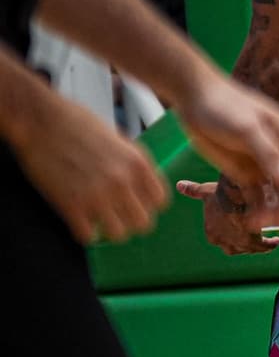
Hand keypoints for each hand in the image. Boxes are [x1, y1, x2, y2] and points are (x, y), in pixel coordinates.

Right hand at [13, 90, 166, 242]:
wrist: (40, 120)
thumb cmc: (75, 123)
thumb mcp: (118, 138)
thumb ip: (131, 163)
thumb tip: (140, 183)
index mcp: (137, 163)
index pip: (160, 201)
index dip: (148, 206)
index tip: (137, 205)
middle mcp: (122, 181)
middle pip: (143, 223)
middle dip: (131, 221)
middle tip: (118, 216)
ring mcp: (97, 195)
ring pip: (119, 235)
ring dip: (109, 230)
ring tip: (99, 221)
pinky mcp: (70, 205)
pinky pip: (87, 236)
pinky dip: (84, 233)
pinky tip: (79, 221)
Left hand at [172, 69, 278, 229]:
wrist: (195, 98)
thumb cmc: (224, 106)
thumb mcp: (247, 128)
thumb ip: (270, 154)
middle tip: (272, 222)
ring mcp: (267, 164)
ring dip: (274, 212)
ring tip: (254, 222)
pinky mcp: (248, 173)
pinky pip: (260, 197)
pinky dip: (258, 210)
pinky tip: (248, 220)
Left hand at [175, 178, 278, 253]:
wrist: (235, 200)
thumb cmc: (220, 195)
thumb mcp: (205, 191)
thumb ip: (193, 191)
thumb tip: (179, 184)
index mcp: (211, 233)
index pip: (221, 237)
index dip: (230, 232)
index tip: (239, 227)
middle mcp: (222, 242)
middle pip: (235, 246)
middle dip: (244, 241)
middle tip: (254, 235)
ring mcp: (238, 245)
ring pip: (250, 247)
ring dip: (259, 244)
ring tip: (271, 239)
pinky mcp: (253, 243)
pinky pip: (264, 247)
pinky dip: (270, 244)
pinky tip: (277, 239)